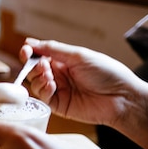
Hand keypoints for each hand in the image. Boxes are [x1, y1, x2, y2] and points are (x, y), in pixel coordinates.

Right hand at [22, 38, 147, 148]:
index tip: (26, 51)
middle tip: (41, 65)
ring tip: (49, 76)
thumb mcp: (79, 56)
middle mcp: (59, 75)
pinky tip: (52, 85)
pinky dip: (43, 90)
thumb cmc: (106, 73)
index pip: (40, 55)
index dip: (30, 53)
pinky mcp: (59, 106)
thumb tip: (30, 42)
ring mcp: (58, 90)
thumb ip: (54, 50)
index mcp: (64, 60)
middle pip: (34, 70)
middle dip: (33, 66)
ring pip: (35, 83)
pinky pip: (42, 97)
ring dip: (37, 77)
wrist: (121, 98)